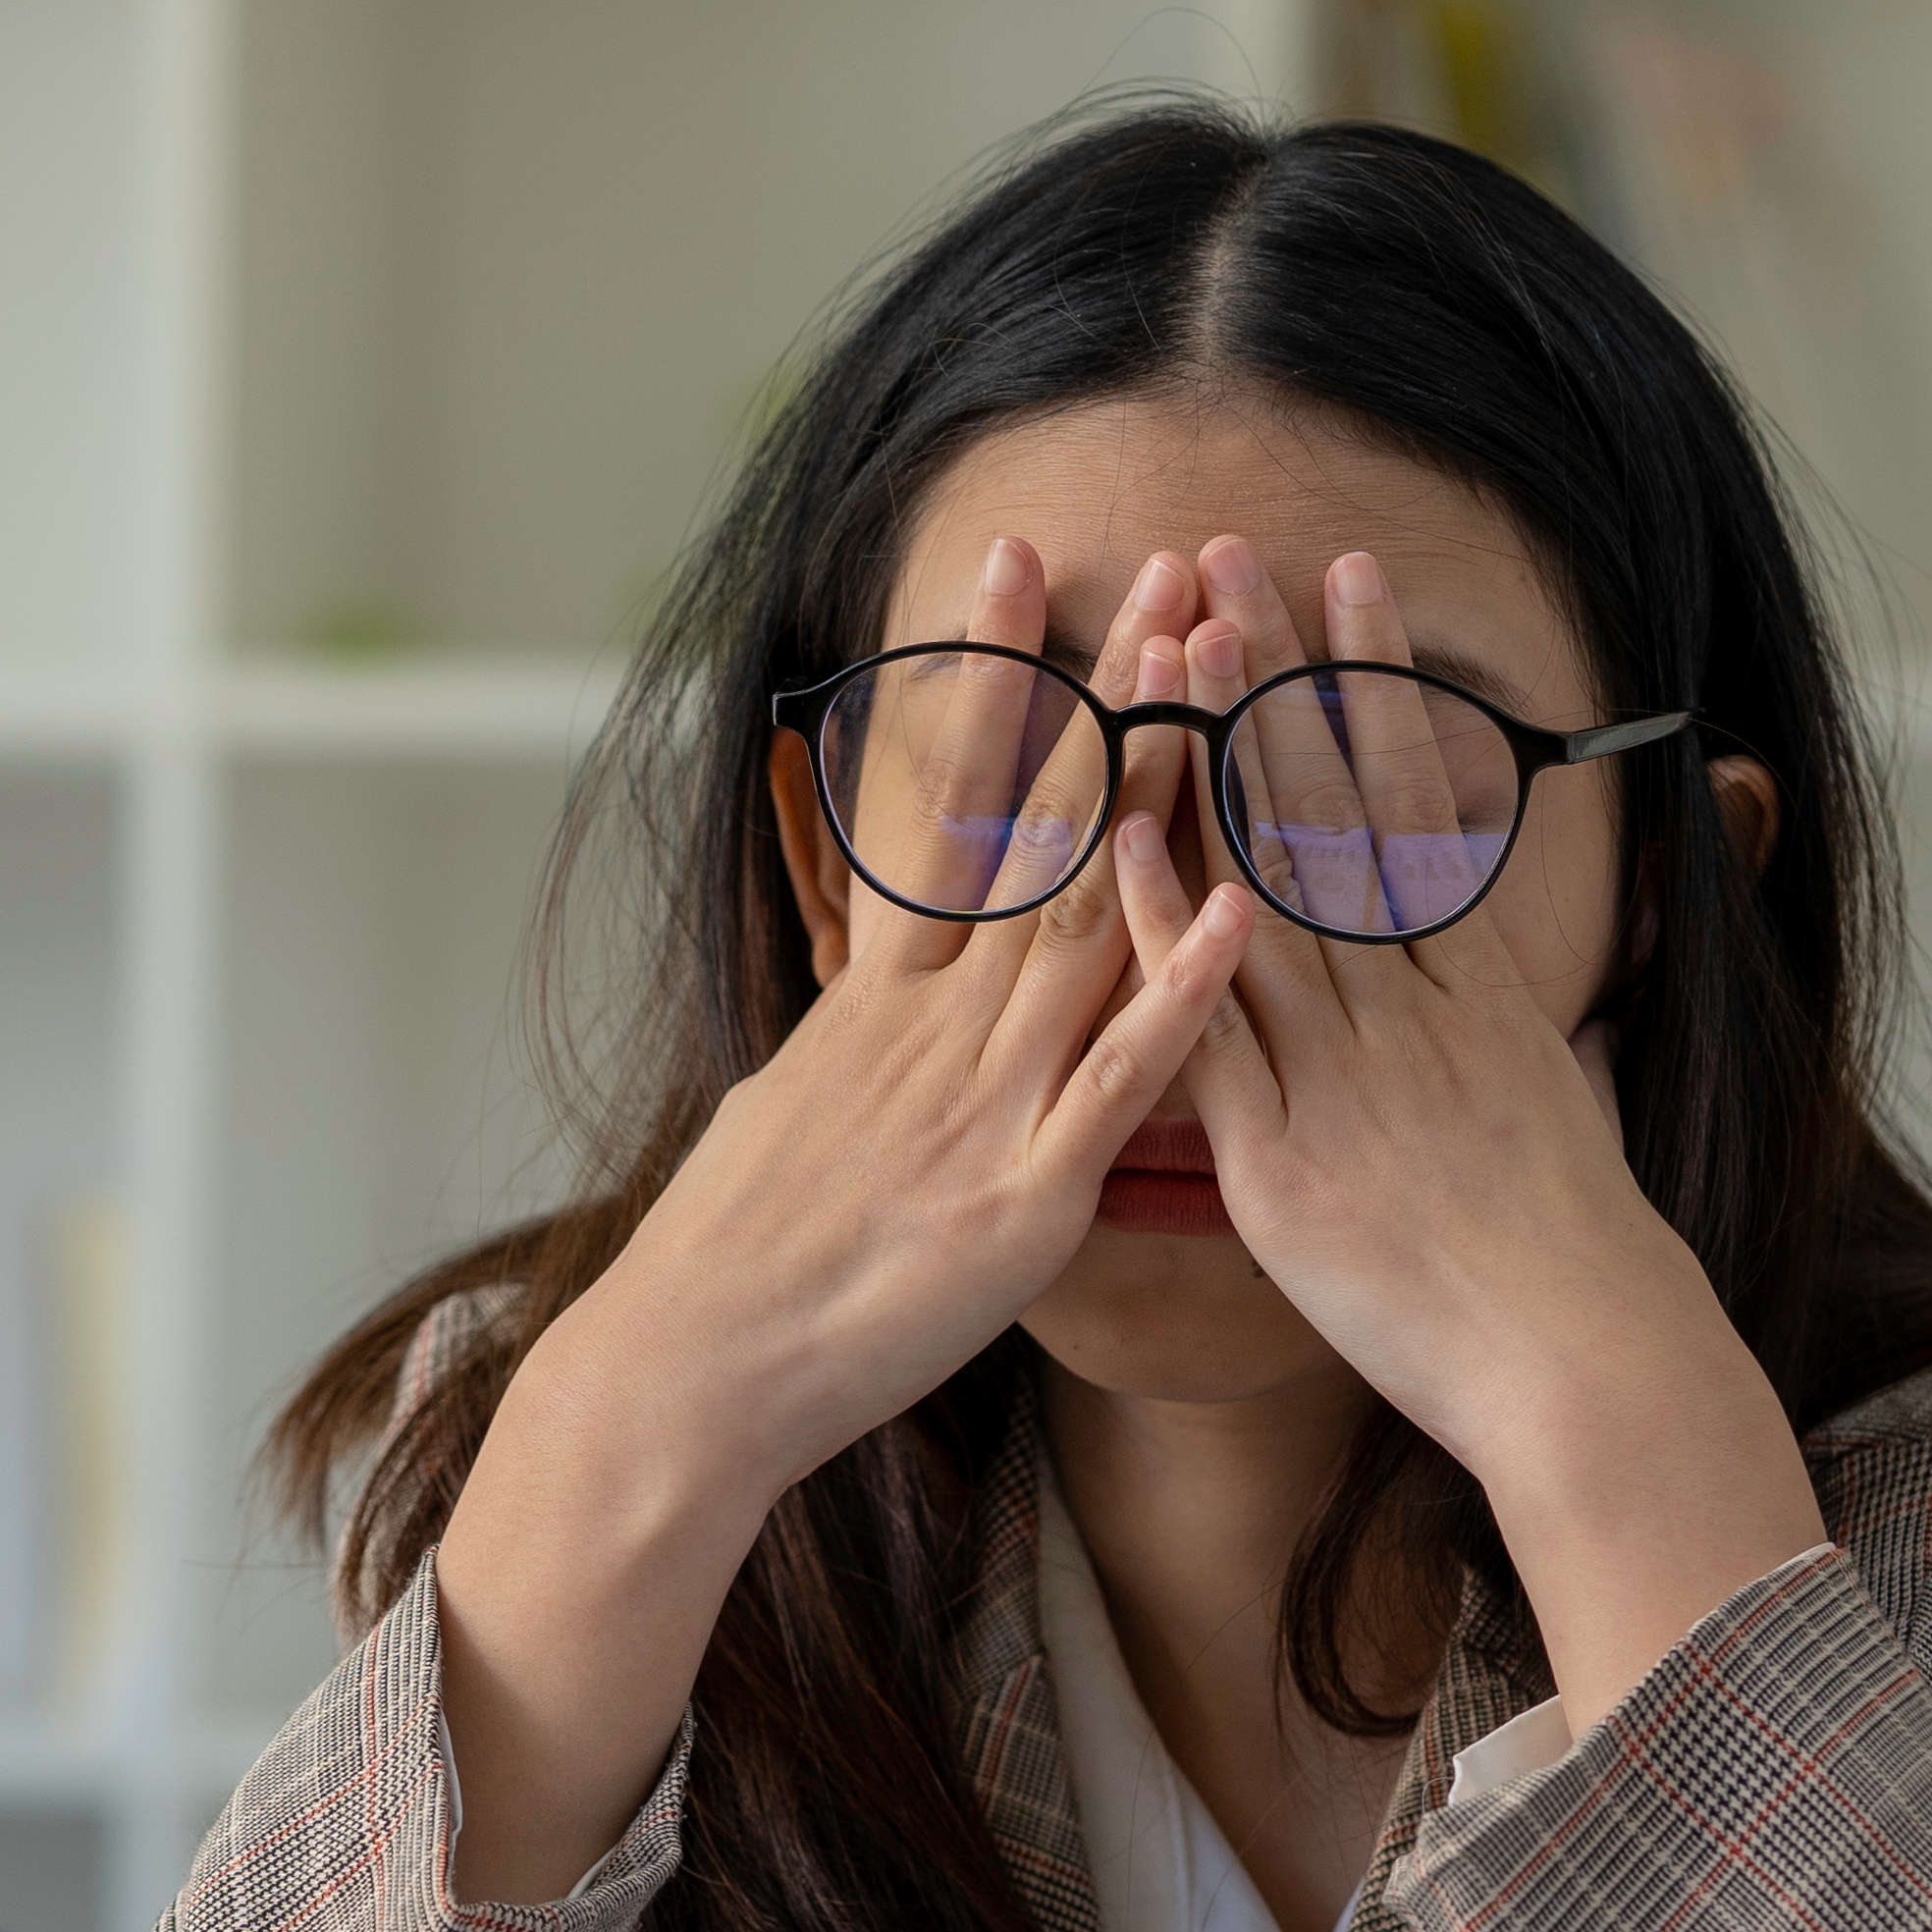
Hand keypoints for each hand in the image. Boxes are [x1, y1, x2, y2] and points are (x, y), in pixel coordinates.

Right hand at [573, 538, 1255, 1502]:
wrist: (694, 1369)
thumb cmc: (740, 1255)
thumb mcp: (793, 1103)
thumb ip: (861, 1035)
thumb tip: (876, 989)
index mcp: (883, 998)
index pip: (945, 799)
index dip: (986, 676)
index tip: (1019, 562)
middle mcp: (936, 1023)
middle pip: (1041, 827)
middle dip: (1111, 692)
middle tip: (1167, 569)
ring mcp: (985, 1099)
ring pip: (1090, 917)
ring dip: (1165, 792)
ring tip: (1222, 675)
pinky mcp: (1025, 1195)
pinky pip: (1119, 1080)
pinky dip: (1180, 993)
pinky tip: (1238, 908)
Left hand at [1122, 537, 1826, 1731]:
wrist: (1584, 1362)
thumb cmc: (1574, 1260)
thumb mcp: (1560, 1109)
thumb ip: (1511, 1033)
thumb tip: (1501, 986)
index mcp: (1473, 987)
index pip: (1412, 800)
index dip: (1371, 686)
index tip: (1342, 583)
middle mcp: (1409, 1006)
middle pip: (1333, 809)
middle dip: (1278, 677)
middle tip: (1231, 555)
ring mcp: (1345, 1071)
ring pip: (1269, 882)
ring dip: (1217, 756)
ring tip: (1173, 639)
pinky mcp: (1285, 1154)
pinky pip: (1213, 1023)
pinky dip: (1167, 927)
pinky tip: (1122, 837)